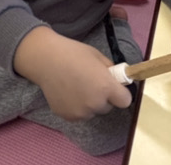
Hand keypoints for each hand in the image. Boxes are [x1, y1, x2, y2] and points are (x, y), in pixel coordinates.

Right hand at [14, 26, 132, 120]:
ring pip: (93, 111)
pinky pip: (79, 114)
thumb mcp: (97, 56)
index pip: (125, 101)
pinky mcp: (68, 116)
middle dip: (104, 97)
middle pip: (108, 107)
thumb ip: (110, 70)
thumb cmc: (73, 53)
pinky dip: (76, 106)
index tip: (114, 87)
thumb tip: (117, 79)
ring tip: (77, 87)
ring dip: (90, 103)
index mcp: (106, 87)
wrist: (45, 59)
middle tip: (91, 83)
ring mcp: (80, 112)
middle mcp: (95, 103)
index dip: (121, 93)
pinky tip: (67, 92)